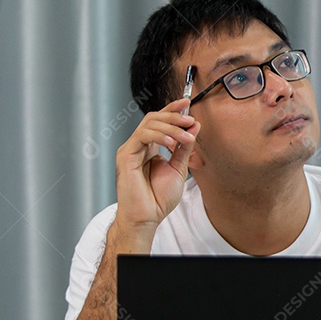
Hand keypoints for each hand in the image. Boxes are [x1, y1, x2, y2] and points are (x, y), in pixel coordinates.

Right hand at [113, 97, 199, 232]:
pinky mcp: (126, 155)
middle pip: (154, 118)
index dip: (173, 109)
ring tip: (185, 137)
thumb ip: (185, 148)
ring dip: (170, 127)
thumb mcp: (179, 169)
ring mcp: (131, 149)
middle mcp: (139, 146)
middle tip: (189, 120)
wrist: (147, 217)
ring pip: (149, 123)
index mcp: (150, 148)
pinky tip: (170, 144)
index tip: (187, 102)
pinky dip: (158, 135)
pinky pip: (142, 135)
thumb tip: (194, 126)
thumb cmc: (159, 199)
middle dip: (174, 116)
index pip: (160, 121)